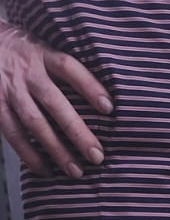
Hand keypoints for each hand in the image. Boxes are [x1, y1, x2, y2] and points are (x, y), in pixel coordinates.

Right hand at [0, 23, 111, 178]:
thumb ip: (64, 70)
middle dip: (77, 132)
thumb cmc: (23, 52)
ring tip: (76, 171)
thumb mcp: (42, 48)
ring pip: (35, 122)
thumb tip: (103, 101)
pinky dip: (30, 154)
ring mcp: (10, 89)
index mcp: (42, 55)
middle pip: (54, 102)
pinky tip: (46, 171)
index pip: (68, 67)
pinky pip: (13, 133)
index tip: (109, 108)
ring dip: (57, 149)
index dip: (89, 86)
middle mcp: (26, 72)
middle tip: (96, 156)